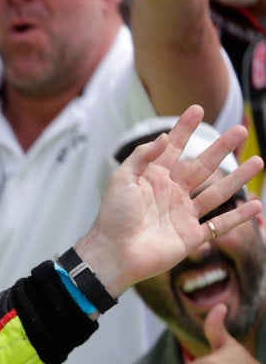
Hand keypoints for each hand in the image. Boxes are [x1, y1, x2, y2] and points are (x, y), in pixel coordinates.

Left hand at [75, 105, 263, 296]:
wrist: (114, 254)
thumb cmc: (113, 218)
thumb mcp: (122, 180)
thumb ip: (142, 157)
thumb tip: (163, 137)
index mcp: (152, 179)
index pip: (173, 149)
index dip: (184, 129)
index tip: (197, 109)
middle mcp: (171, 194)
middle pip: (202, 166)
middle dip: (221, 148)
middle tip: (240, 130)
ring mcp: (182, 215)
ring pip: (217, 193)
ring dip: (238, 178)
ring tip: (258, 161)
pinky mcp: (191, 236)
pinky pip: (219, 225)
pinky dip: (238, 216)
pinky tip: (255, 205)